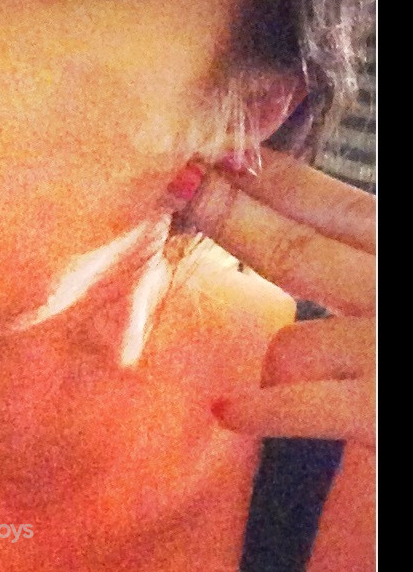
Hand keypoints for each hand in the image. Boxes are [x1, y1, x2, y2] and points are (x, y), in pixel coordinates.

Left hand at [183, 145, 374, 448]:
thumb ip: (372, 262)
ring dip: (274, 368)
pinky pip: (301, 404)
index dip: (275, 179)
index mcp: (408, 255)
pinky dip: (262, 410)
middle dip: (232, 216)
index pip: (338, 206)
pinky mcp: (387, 408)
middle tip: (181, 186)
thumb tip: (325, 249)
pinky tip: (228, 413)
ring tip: (272, 395)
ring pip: (291, 342)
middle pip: (298, 248)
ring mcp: (396, 347)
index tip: (223, 157)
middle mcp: (404, 289)